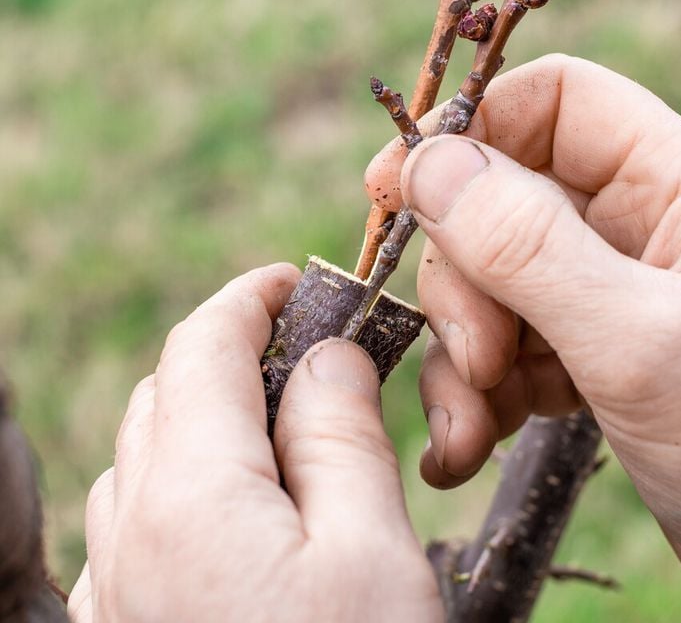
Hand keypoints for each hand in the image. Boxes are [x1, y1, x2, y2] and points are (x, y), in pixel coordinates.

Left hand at [67, 264, 441, 622]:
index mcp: (192, 495)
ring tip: (284, 437)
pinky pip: (129, 528)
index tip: (298, 283)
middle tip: (313, 359)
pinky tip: (235, 512)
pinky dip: (177, 487)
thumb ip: (344, 438)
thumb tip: (329, 355)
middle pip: (165, 395)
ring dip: (203, 421)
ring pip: (141, 460)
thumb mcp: (375, 550)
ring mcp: (115, 588)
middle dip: (232, 355)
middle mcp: (130, 536)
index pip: (203, 346)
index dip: (252, 298)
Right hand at [365, 55, 680, 621]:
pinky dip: (480, 395)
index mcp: (678, 183)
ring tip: (473, 430)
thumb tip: (429, 162)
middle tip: (477, 359)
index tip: (392, 189)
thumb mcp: (640, 342)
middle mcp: (643, 226)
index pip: (555, 100)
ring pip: (494, 282)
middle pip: (504, 201)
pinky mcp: (596, 359)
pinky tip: (471, 450)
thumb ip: (529, 248)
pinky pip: (509, 348)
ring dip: (464, 353)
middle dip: (466, 280)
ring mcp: (616, 295)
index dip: (468, 130)